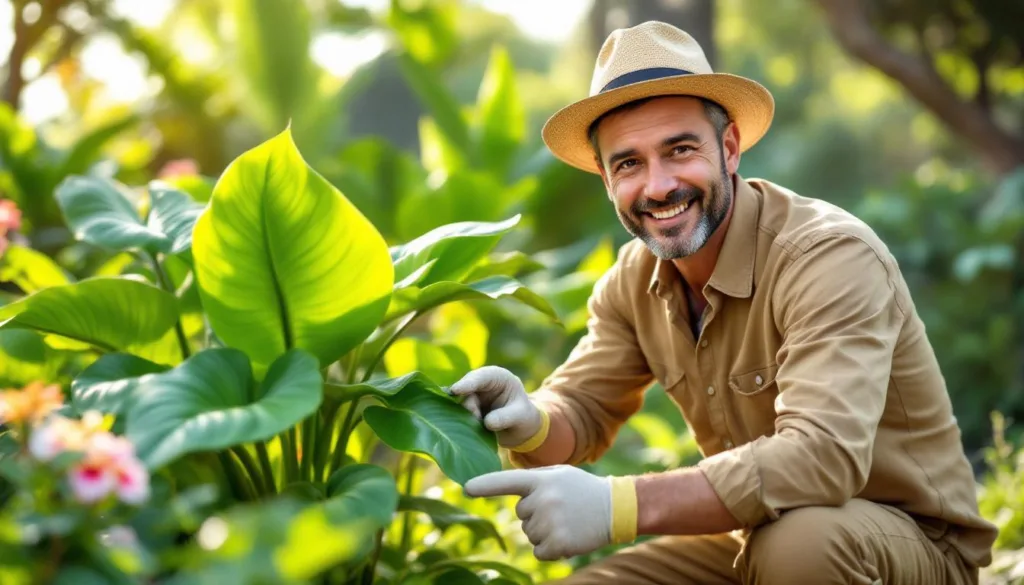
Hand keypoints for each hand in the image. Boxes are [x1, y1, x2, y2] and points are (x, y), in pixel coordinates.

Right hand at [447, 366, 542, 449]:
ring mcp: (473, 396)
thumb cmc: (523, 417)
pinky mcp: (467, 410)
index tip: (456, 390)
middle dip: (468, 406)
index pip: (482, 376)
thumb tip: (487, 422)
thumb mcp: (521, 416)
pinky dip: (463, 423)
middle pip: (466, 390)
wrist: (519, 428)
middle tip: (477, 420)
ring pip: (461, 405)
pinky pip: (459, 415)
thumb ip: (506, 417)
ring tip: (483, 428)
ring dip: (467, 418)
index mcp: (499, 377)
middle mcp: (482, 384)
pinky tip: (470, 431)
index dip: (468, 382)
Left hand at [465, 465, 618, 560]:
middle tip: (562, 508)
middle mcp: (542, 499)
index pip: (507, 481)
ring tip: (568, 520)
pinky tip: (568, 536)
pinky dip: (551, 548)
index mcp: (541, 479)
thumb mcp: (560, 474)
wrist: (616, 508)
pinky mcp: (557, 543)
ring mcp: (550, 521)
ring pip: (530, 533)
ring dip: (545, 531)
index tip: (466, 489)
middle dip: (537, 514)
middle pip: (521, 514)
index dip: (485, 485)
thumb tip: (512, 494)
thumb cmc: (583, 490)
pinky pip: (539, 551)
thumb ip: (534, 480)